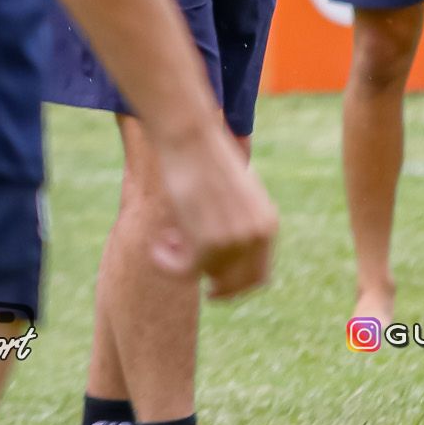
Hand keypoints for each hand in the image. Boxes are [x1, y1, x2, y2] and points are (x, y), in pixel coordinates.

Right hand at [146, 122, 278, 298]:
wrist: (191, 138)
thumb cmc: (208, 159)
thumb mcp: (235, 194)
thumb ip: (238, 225)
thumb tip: (221, 259)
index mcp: (267, 225)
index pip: (258, 278)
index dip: (234, 286)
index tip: (211, 285)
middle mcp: (256, 237)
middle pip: (233, 286)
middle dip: (208, 279)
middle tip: (184, 261)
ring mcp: (234, 243)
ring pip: (204, 276)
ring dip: (183, 263)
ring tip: (168, 239)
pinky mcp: (208, 244)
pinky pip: (183, 272)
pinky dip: (166, 263)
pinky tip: (156, 245)